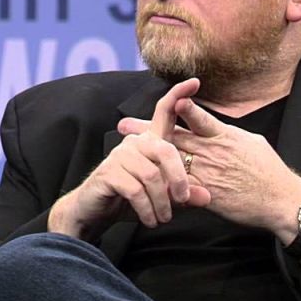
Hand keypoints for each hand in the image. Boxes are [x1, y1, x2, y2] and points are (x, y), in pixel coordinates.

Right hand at [49, 79, 210, 240]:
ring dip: (162, 203)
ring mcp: (120, 156)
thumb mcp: (162, 198)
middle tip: (183, 201)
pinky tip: (150, 220)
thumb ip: (184, 194)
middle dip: (179, 179)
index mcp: (149, 142)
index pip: (164, 112)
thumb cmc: (129, 201)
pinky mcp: (109, 173)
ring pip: (153, 176)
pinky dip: (147, 209)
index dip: (178, 95)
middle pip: (166, 151)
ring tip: (163, 219)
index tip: (195, 81)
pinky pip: (137, 190)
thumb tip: (207, 196)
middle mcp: (135, 143)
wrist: (93, 213)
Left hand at [118, 94, 300, 239]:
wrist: (280, 201)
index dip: (184, 108)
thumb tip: (218, 128)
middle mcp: (213, 152)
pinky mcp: (206, 195)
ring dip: (147, 155)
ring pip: (171, 162)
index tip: (170, 100)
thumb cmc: (270, 171)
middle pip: (175, 138)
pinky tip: (143, 180)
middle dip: (148, 130)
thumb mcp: (253, 142)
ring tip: (126, 150)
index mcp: (225, 136)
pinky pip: (180, 188)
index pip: (200, 118)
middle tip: (125, 125)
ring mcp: (208, 174)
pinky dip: (161, 183)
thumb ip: (230, 134)